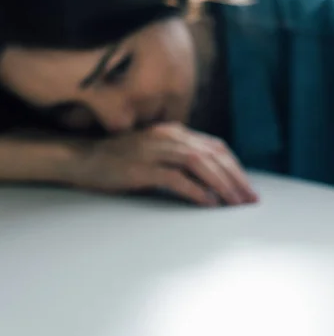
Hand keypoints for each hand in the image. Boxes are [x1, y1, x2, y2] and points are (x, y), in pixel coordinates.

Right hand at [73, 123, 256, 205]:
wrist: (83, 158)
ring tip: (234, 203)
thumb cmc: (122, 161)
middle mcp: (169, 136)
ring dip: (221, 185)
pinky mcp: (140, 167)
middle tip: (249, 200)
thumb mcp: (158, 154)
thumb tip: (213, 183)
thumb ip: (182, 160)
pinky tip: (208, 202)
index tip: (248, 188)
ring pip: (198, 164)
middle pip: (212, 155)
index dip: (235, 168)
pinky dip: (194, 190)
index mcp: (176, 132)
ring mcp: (154, 150)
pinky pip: (174, 178)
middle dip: (235, 178)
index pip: (216, 148)